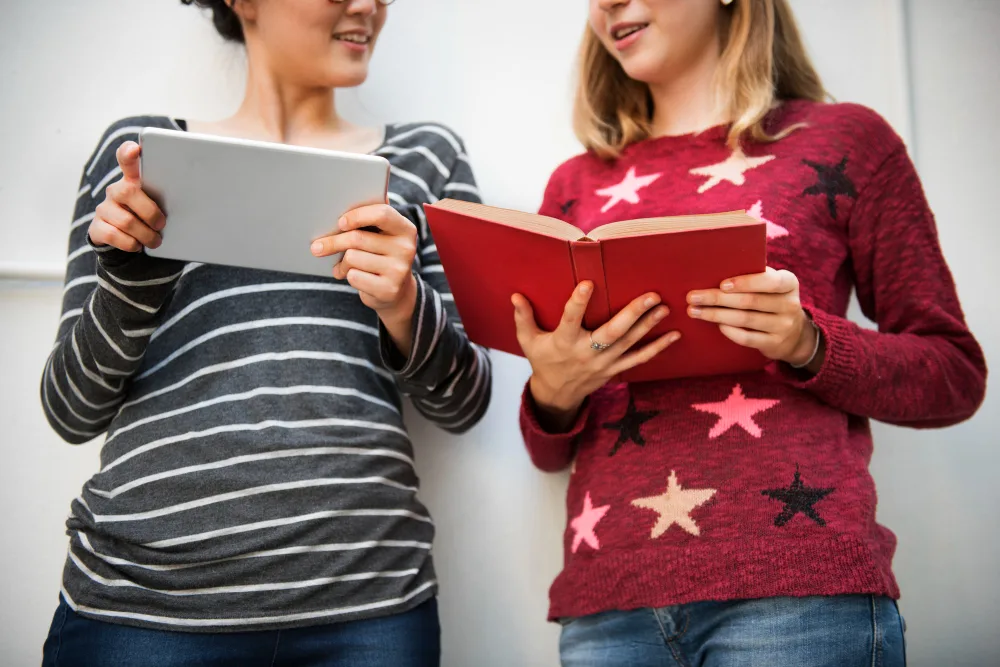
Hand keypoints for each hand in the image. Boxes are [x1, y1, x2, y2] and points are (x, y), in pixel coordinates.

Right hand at [88, 142, 165, 251]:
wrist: (129, 240)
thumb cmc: (151, 217)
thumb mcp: (161, 205)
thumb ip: (171, 197)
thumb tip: (199, 200)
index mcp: (133, 181)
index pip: (126, 159)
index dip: (128, 153)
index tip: (135, 149)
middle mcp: (116, 191)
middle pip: (129, 192)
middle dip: (150, 212)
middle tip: (162, 224)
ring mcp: (104, 208)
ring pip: (125, 220)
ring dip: (145, 234)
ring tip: (155, 240)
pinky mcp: (97, 227)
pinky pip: (114, 235)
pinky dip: (131, 244)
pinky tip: (138, 245)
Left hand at [310, 204, 418, 317]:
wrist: (395, 291)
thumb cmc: (381, 255)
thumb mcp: (383, 235)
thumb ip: (371, 218)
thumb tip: (340, 200)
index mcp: (405, 229)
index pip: (382, 214)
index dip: (357, 215)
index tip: (340, 222)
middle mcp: (406, 248)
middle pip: (358, 238)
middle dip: (333, 242)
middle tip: (316, 247)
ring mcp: (399, 270)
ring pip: (352, 258)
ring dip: (342, 263)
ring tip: (343, 266)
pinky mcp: (388, 289)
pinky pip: (354, 277)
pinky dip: (347, 276)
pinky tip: (352, 276)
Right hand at [513, 282, 679, 430]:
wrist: (557, 394)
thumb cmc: (543, 360)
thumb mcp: (528, 341)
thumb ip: (523, 318)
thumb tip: (516, 296)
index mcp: (564, 342)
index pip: (570, 319)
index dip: (578, 302)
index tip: (588, 283)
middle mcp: (586, 353)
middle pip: (612, 333)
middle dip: (632, 314)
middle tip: (651, 296)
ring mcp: (603, 363)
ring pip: (629, 344)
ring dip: (649, 326)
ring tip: (664, 308)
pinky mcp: (615, 369)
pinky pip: (639, 359)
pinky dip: (657, 348)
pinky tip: (673, 335)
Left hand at [686, 267, 820, 367]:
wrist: (795, 335)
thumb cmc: (772, 301)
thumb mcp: (772, 286)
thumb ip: (755, 277)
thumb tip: (717, 269)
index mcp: (789, 283)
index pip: (769, 281)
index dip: (745, 283)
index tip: (721, 284)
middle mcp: (789, 304)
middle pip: (750, 301)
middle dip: (718, 299)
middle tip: (693, 297)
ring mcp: (783, 326)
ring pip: (745, 319)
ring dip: (716, 315)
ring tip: (694, 311)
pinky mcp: (774, 344)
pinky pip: (747, 338)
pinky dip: (729, 331)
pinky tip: (716, 325)